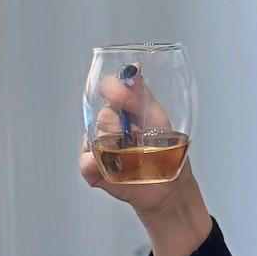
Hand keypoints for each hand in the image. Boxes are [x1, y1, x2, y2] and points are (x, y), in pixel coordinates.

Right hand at [78, 67, 193, 222]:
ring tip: (135, 156)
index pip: (107, 89)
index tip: (126, 100)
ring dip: (117, 147)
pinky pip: (86, 162)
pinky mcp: (93, 169)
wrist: (170, 187)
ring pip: (95, 138)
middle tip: (141, 138)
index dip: (114, 91)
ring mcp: (99, 146)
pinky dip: (98, 165)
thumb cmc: (166, 153)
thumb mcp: (159, 118)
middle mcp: (108, 125)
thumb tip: (134, 68)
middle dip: (123, 127)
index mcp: (123, 110)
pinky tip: (116, 168)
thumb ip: (143, 94)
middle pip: (102, 115)